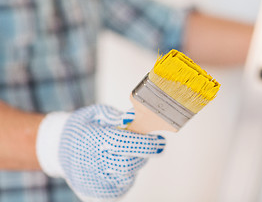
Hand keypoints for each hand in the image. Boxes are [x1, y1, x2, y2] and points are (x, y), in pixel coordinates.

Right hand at [36, 104, 165, 201]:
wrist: (58, 149)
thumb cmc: (81, 128)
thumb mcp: (96, 113)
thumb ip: (117, 116)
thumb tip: (136, 119)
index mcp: (93, 140)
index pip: (125, 144)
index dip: (146, 143)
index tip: (160, 141)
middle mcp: (92, 162)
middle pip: (128, 164)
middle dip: (144, 154)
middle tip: (150, 145)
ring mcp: (93, 180)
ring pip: (126, 176)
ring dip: (135, 162)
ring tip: (127, 152)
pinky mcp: (96, 191)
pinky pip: (121, 186)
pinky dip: (127, 174)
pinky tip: (119, 163)